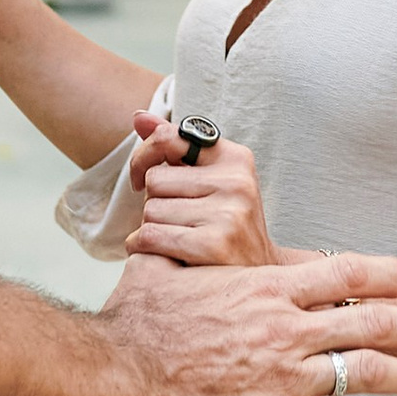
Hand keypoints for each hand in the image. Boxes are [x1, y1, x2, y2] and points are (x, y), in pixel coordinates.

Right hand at [96, 250, 396, 395]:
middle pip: (372, 321)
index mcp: (265, 290)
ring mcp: (284, 381)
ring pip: (366, 375)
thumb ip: (186, 257)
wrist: (113, 376)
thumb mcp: (161, 269)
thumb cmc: (131, 321)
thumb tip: (167, 228)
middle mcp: (285, 331)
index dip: (388, 274)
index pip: (345, 273)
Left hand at [125, 116, 281, 265]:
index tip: (140, 178)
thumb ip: (174, 147)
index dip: (143, 156)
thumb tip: (138, 118)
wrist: (258, 277)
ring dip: (149, 230)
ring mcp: (228, 214)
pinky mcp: (214, 246)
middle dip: (153, 203)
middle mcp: (236, 182)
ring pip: (149, 211)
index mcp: (235, 158)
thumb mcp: (210, 179)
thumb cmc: (225, 224)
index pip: (167, 137)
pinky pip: (149, 237)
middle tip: (175, 222)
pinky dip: (142, 248)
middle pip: (154, 180)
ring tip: (175, 241)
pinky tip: (161, 256)